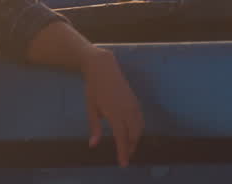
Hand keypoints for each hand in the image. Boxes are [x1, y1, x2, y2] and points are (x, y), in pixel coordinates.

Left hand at [81, 48, 143, 166]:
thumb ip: (94, 127)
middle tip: (125, 157)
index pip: (122, 138)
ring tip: (128, 147)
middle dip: (130, 147)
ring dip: (135, 139)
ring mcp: (133, 105)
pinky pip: (140, 119)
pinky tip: (132, 132)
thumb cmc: (94, 88)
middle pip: (134, 135)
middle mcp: (128, 110)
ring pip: (139, 127)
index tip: (123, 164)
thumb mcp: (91, 108)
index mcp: (115, 114)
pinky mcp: (135, 101)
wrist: (104, 68)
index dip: (123, 152)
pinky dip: (138, 129)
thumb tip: (93, 145)